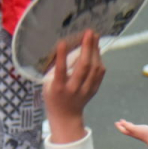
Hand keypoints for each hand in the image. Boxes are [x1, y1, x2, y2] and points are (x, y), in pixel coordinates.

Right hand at [44, 30, 105, 144]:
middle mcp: (73, 89)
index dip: (62, 56)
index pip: (60, 71)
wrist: (65, 116)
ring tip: (94, 37)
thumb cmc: (53, 95)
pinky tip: (97, 50)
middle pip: (83, 67)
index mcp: (58, 88)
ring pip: (94, 69)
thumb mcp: (48, 84)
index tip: (63, 42)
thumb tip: (67, 48)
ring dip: (95, 52)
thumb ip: (56, 70)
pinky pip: (99, 74)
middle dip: (87, 48)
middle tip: (89, 32)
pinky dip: (99, 61)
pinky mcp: (93, 90)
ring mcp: (85, 90)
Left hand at [115, 120, 147, 147]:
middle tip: (121, 122)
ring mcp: (142, 132)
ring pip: (134, 129)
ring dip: (130, 126)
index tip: (116, 122)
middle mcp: (136, 133)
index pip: (124, 130)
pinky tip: (140, 125)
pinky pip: (140, 128)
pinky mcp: (147, 131)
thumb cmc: (145, 133)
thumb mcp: (135, 129)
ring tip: (129, 123)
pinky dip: (138, 126)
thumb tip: (121, 122)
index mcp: (132, 133)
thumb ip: (127, 126)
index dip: (120, 127)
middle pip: (128, 130)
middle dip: (124, 126)